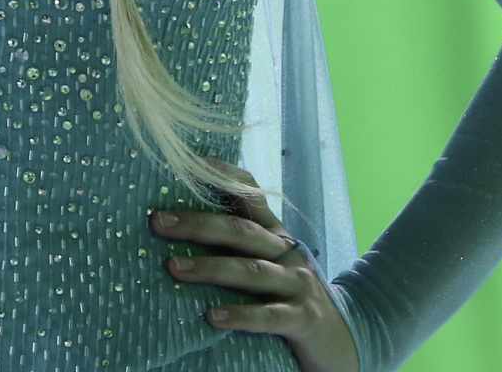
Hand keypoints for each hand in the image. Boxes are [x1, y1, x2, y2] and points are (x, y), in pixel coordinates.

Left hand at [152, 164, 358, 371]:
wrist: (342, 340)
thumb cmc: (290, 298)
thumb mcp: (269, 265)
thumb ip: (236, 248)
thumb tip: (178, 229)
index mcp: (274, 235)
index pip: (250, 193)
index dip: (222, 174)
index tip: (186, 161)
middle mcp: (286, 252)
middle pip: (240, 231)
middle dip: (197, 224)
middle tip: (158, 221)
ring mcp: (297, 284)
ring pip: (250, 270)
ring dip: (210, 267)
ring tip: (173, 267)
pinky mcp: (303, 319)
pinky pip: (268, 315)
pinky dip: (240, 314)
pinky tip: (212, 316)